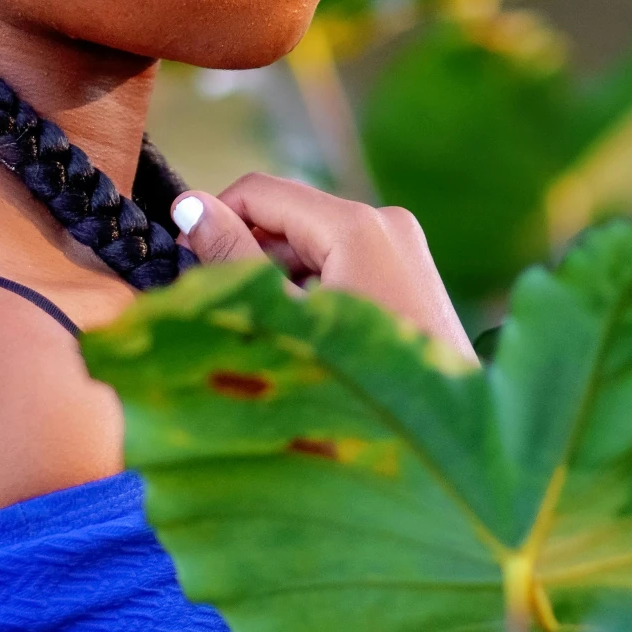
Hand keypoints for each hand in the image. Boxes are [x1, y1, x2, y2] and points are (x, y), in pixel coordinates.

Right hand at [172, 175, 476, 360]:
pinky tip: (303, 335)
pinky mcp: (408, 270)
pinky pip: (341, 260)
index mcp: (355, 226)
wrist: (447, 441)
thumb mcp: (284, 321)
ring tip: (267, 332)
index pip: (260, 191)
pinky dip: (310, 285)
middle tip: (223, 308)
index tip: (184, 262)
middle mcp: (384, 221)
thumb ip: (232, 260)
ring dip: (277, 274)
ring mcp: (401, 245)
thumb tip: (187, 206)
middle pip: (288, 215)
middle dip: (247, 253)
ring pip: (312, 240)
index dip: (214, 219)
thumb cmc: (361, 388)